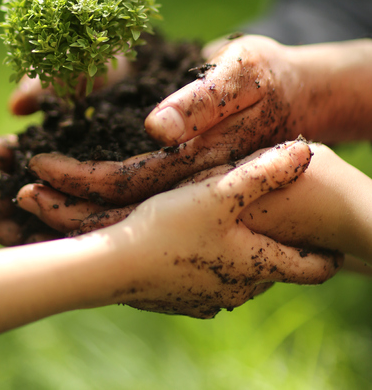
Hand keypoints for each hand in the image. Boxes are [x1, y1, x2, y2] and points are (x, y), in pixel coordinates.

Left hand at [15, 36, 371, 212]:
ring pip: (102, 200)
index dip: (75, 179)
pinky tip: (34, 178)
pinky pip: (111, 181)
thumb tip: (159, 130)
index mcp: (190, 165)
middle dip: (47, 197)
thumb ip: (203, 101)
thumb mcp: (243, 74)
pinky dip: (69, 183)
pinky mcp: (163, 163)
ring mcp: (166, 175)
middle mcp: (173, 180)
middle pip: (103, 204)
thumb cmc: (267, 76)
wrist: (290, 90)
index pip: (123, 184)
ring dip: (50, 197)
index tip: (29, 167)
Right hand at [104, 140, 340, 317]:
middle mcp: (238, 289)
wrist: (114, 266)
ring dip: (242, 254)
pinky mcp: (181, 300)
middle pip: (273, 270)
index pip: (312, 268)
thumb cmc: (170, 227)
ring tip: (235, 229)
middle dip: (278, 247)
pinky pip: (207, 280)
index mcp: (257, 263)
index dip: (328, 255)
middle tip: (281, 224)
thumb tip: (304, 151)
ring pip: (239, 276)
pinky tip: (192, 243)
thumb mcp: (219, 192)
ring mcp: (208, 298)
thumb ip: (264, 171)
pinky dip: (210, 262)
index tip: (336, 245)